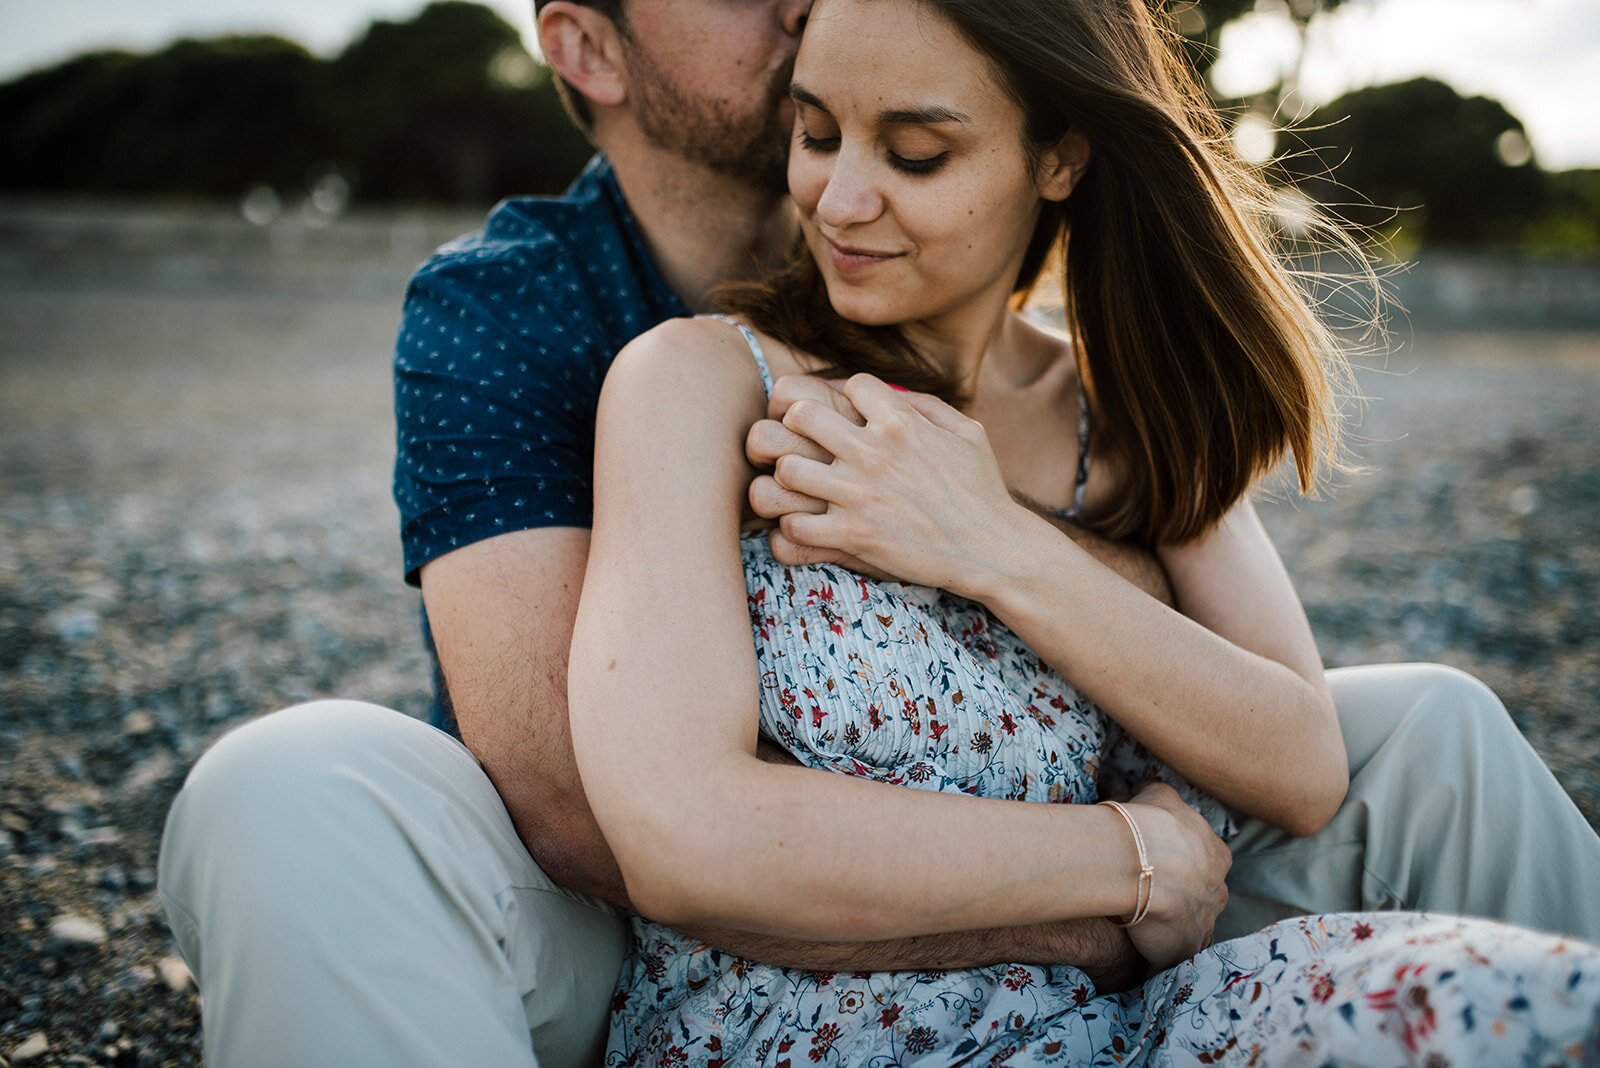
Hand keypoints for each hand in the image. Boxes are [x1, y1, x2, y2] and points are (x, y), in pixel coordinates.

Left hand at [754, 373, 1033, 598]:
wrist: (994, 550)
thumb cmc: (983, 491)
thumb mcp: (968, 431)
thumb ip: (925, 404)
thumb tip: (888, 391)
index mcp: (901, 421)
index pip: (848, 385)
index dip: (846, 399)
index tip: (847, 420)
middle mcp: (874, 450)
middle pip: (801, 414)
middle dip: (799, 429)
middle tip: (807, 447)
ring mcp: (859, 494)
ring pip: (786, 468)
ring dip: (789, 478)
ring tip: (803, 489)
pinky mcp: (852, 536)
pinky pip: (792, 523)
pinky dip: (794, 526)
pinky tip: (812, 526)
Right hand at [1116, 782, 1230, 972]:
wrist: (1140, 860)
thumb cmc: (1149, 823)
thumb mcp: (1157, 794)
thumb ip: (1158, 794)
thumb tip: (1146, 788)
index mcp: (1217, 854)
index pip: (1212, 860)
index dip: (1189, 861)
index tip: (1167, 861)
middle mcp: (1218, 889)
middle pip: (1208, 895)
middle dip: (1189, 896)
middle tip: (1157, 893)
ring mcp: (1204, 922)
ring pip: (1197, 927)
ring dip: (1179, 926)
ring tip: (1151, 925)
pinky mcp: (1184, 948)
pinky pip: (1178, 956)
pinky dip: (1165, 956)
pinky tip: (1146, 954)